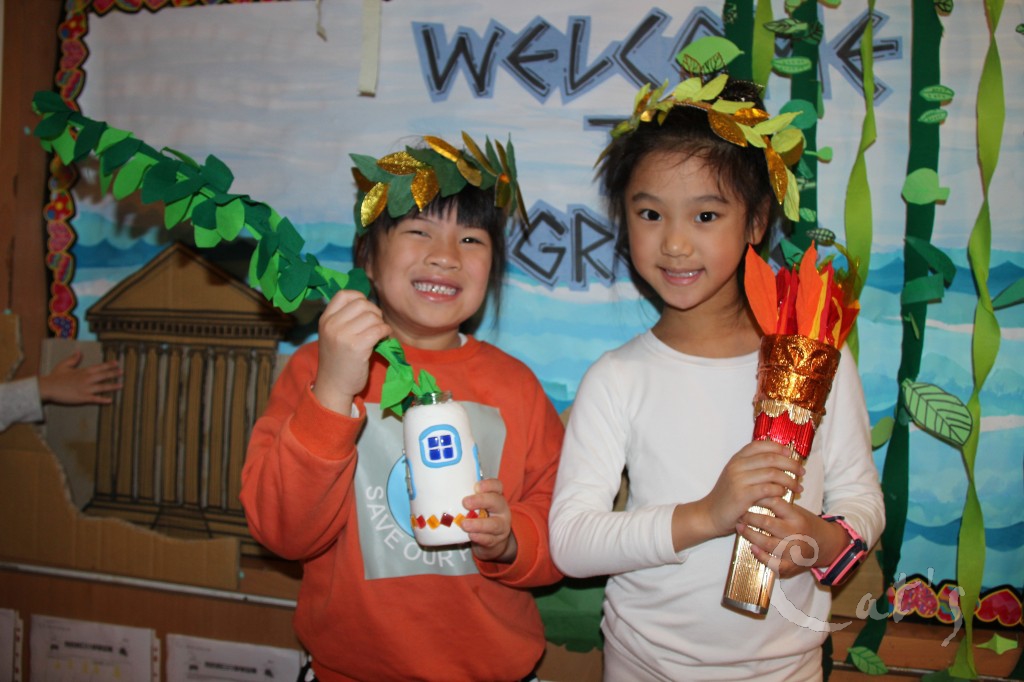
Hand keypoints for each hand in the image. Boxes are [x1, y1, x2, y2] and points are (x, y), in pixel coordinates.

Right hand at [38, 351, 121, 405]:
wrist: (48, 388)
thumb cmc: (55, 377)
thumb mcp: (64, 365)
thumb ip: (73, 359)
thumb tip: (79, 352)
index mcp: (83, 371)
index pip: (99, 367)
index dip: (109, 365)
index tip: (117, 363)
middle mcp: (87, 379)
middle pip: (104, 375)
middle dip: (114, 373)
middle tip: (123, 372)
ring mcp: (86, 389)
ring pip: (103, 387)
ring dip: (113, 386)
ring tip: (121, 385)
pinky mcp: (83, 398)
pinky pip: (96, 399)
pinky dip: (103, 400)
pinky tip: (110, 401)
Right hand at [313, 289, 391, 413]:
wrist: (334, 385)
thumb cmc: (338, 360)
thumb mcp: (333, 334)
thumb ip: (345, 319)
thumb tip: (371, 306)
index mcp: (325, 319)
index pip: (344, 294)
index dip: (360, 299)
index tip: (365, 312)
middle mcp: (332, 324)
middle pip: (362, 304)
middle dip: (374, 313)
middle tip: (375, 325)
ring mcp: (343, 335)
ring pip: (372, 316)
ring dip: (381, 324)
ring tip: (378, 334)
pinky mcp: (357, 346)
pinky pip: (379, 329)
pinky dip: (386, 332)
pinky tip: (383, 339)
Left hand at [461, 478, 516, 562]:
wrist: (491, 540)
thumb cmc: (479, 517)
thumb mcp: (477, 505)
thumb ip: (467, 498)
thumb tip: (441, 491)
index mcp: (496, 497)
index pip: (497, 486)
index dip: (488, 485)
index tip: (476, 487)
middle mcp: (501, 510)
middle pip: (497, 502)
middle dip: (481, 501)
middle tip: (465, 502)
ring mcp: (501, 526)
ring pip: (494, 524)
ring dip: (478, 524)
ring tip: (464, 524)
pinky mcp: (496, 541)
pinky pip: (489, 539)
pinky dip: (479, 537)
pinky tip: (471, 536)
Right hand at [697, 440, 803, 538]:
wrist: (711, 514)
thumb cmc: (728, 496)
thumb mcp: (737, 476)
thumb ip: (753, 467)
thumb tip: (780, 460)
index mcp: (737, 458)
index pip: (761, 445)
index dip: (779, 447)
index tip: (791, 454)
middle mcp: (737, 466)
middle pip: (771, 458)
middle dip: (791, 464)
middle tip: (802, 472)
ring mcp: (738, 479)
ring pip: (772, 473)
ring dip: (789, 479)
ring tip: (798, 487)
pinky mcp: (742, 495)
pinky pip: (768, 489)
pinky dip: (779, 490)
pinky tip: (784, 494)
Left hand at [738, 500, 850, 577]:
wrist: (827, 545)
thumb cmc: (806, 524)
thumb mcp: (797, 511)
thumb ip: (781, 505)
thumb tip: (757, 490)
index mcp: (797, 517)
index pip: (775, 503)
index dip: (759, 498)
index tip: (747, 496)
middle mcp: (796, 533)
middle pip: (767, 523)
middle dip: (749, 517)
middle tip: (739, 513)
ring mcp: (793, 551)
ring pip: (767, 543)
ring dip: (750, 535)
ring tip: (739, 527)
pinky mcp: (791, 565)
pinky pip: (773, 563)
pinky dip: (761, 556)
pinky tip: (752, 548)